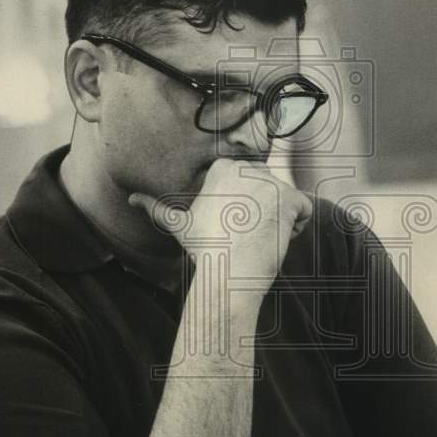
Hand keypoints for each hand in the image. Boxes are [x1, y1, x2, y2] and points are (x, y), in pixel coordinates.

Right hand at [129, 159, 312, 285]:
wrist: (228, 269)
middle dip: (262, 212)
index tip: (232, 225)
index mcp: (224, 167)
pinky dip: (297, 227)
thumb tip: (131, 199)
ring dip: (278, 220)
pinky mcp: (291, 197)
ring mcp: (271, 181)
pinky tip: (276, 238)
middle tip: (244, 234)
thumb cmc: (204, 248)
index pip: (249, 183)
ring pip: (286, 201)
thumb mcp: (178, 224)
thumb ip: (157, 207)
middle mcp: (248, 167)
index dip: (244, 208)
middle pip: (269, 190)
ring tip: (258, 237)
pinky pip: (305, 210)